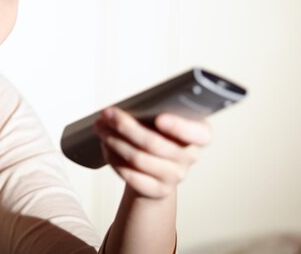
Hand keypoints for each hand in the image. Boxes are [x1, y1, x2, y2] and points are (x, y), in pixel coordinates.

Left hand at [94, 107, 213, 198]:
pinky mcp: (158, 190)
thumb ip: (153, 111)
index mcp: (200, 134)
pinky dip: (113, 158)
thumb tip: (124, 109)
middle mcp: (191, 156)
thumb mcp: (164, 119)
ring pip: (138, 158)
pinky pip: (130, 175)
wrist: (158, 169)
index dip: (179, 127)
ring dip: (114, 141)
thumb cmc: (160, 134)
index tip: (159, 118)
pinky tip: (105, 145)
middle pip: (154, 143)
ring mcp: (176, 176)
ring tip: (100, 127)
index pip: (199, 133)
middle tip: (107, 114)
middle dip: (126, 127)